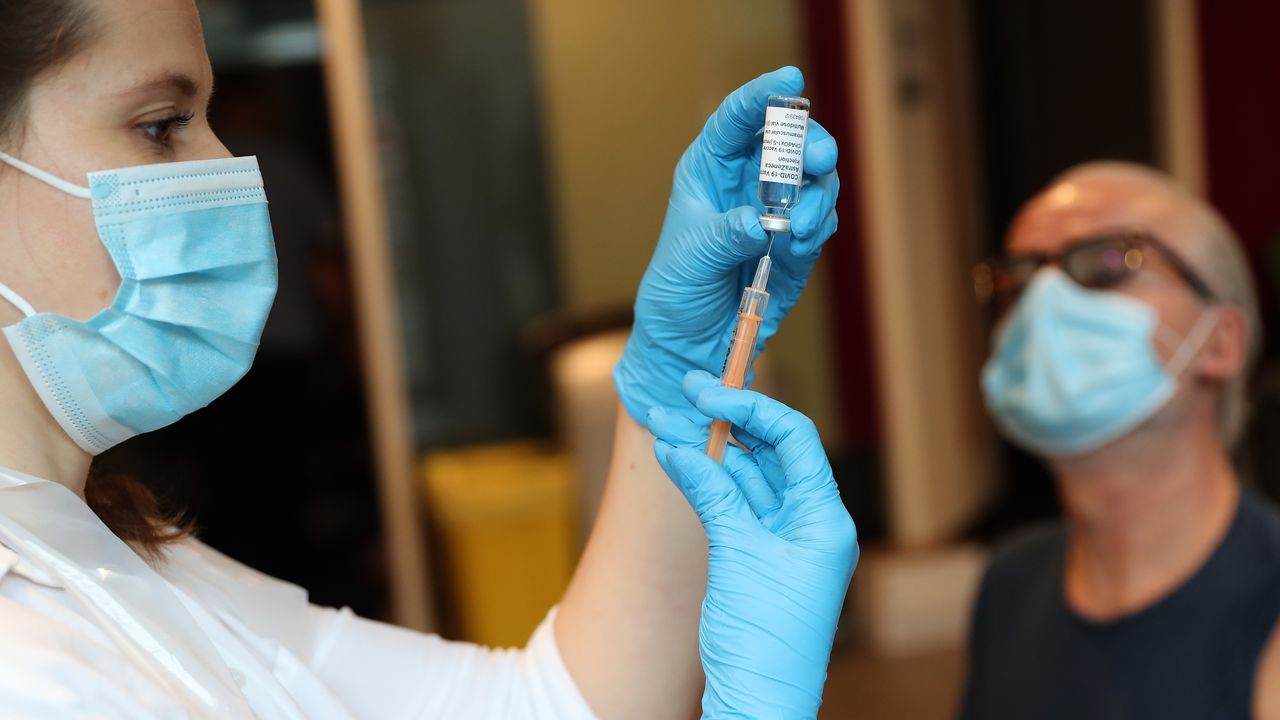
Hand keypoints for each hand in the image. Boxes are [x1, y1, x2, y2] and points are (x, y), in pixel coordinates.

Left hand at [614, 66, 839, 420]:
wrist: (692, 343)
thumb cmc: (676, 293)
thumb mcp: (689, 260)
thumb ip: (723, 237)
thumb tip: (759, 222)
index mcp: (710, 170)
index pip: (737, 120)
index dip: (763, 96)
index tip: (789, 81)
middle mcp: (746, 183)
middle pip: (790, 144)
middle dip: (810, 146)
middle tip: (819, 162)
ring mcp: (776, 212)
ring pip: (815, 181)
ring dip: (818, 197)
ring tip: (800, 230)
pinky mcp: (797, 244)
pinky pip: (821, 222)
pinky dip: (818, 229)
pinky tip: (799, 247)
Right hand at [646, 371, 857, 718]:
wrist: (757, 702)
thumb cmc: (764, 639)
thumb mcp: (736, 554)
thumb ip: (711, 493)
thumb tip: (679, 445)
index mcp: (824, 519)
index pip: (794, 440)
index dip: (752, 408)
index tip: (709, 392)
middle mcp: (811, 524)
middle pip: (772, 454)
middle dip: (730, 421)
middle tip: (687, 390)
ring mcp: (785, 541)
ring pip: (749, 478)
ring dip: (714, 449)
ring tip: (674, 419)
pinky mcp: (759, 558)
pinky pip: (737, 506)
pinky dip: (710, 482)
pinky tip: (682, 459)